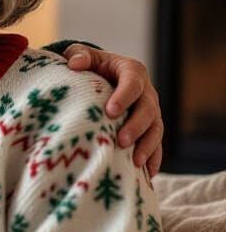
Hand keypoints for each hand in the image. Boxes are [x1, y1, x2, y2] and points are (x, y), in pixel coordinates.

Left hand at [63, 44, 162, 176]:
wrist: (102, 78)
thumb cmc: (89, 66)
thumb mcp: (83, 55)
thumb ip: (79, 55)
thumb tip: (74, 64)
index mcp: (132, 72)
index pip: (132, 84)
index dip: (124, 97)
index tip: (110, 111)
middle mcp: (146, 93)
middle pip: (148, 110)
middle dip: (136, 126)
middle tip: (121, 141)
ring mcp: (151, 113)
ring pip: (156, 130)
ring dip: (147, 146)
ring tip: (133, 162)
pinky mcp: (149, 130)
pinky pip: (157, 146)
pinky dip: (153, 160)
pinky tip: (146, 176)